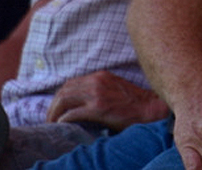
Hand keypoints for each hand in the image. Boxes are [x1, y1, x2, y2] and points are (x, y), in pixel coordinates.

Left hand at [47, 71, 169, 130]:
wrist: (150, 108)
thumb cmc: (135, 103)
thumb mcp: (115, 88)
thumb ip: (99, 89)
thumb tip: (81, 102)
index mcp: (100, 76)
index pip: (70, 83)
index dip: (60, 96)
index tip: (57, 108)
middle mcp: (97, 81)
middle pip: (64, 90)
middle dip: (53, 105)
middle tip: (50, 118)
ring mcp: (97, 94)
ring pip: (64, 100)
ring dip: (54, 113)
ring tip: (52, 123)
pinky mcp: (99, 108)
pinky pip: (72, 113)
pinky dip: (63, 120)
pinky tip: (61, 125)